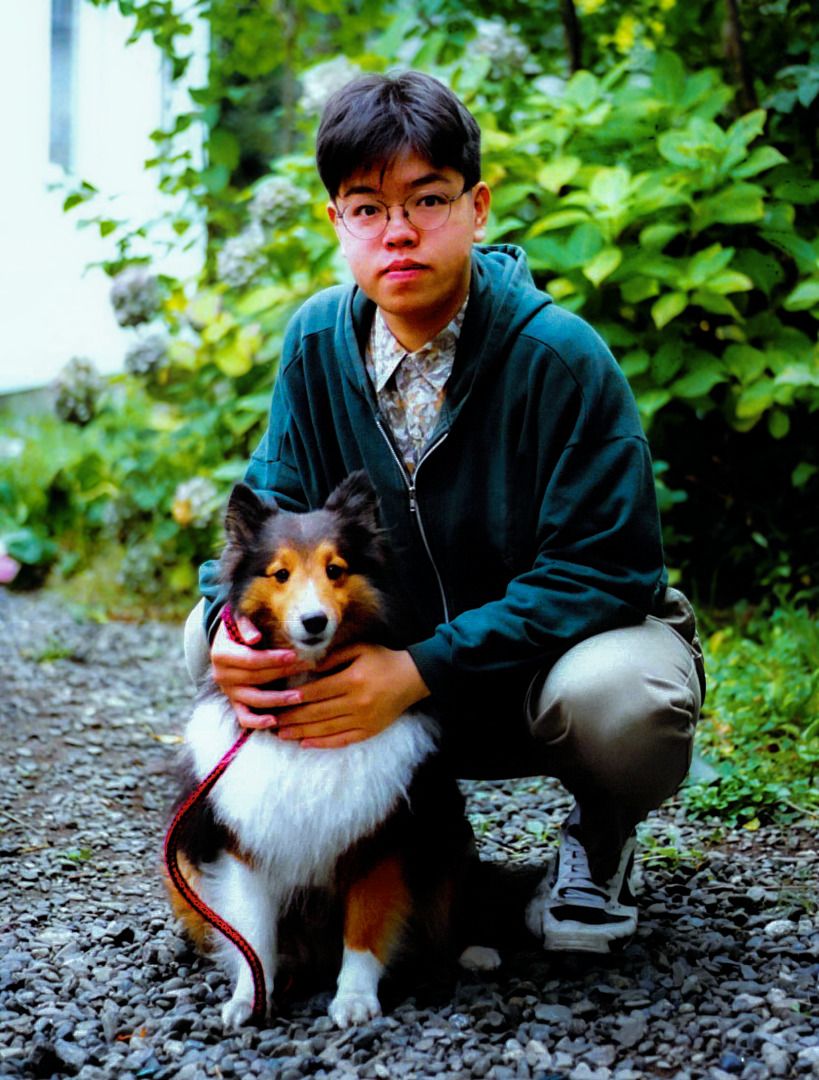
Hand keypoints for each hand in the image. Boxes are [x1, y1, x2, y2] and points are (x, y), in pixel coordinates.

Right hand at [210, 612, 312, 728]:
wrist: (229, 640)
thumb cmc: (240, 627)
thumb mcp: (239, 618)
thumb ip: (246, 624)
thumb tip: (255, 638)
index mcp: (221, 654)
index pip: (250, 660)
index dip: (272, 659)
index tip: (294, 655)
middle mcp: (222, 675)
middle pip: (255, 678)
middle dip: (283, 673)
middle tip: (307, 668)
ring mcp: (229, 691)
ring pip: (253, 700)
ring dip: (277, 700)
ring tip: (299, 696)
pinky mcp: (235, 702)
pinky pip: (244, 718)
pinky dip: (258, 722)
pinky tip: (275, 721)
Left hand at [274, 644, 429, 749]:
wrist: (413, 678)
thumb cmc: (383, 660)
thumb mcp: (359, 649)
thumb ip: (333, 657)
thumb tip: (308, 668)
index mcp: (352, 680)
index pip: (317, 691)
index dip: (295, 697)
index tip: (277, 700)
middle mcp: (357, 702)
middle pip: (317, 713)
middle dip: (292, 718)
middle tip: (271, 721)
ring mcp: (363, 720)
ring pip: (326, 729)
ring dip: (301, 733)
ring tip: (282, 734)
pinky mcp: (369, 731)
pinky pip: (342, 740)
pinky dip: (322, 743)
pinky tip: (305, 743)